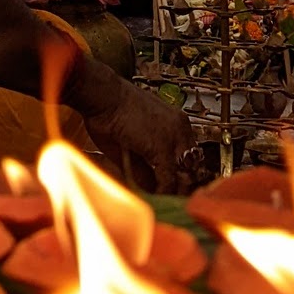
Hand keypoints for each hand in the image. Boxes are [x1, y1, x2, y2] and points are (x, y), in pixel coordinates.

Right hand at [79, 79, 200, 193]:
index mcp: (175, 121)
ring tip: (164, 200)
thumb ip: (143, 167)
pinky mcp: (162, 147)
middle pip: (192, 165)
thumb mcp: (130, 141)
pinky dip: (163, 192)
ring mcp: (174, 137)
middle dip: (182, 183)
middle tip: (171, 197)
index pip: (188, 153)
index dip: (181, 172)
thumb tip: (151, 188)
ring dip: (174, 189)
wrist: (101, 93)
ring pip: (185, 174)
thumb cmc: (109, 109)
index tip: (173, 186)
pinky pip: (169, 179)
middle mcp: (180, 127)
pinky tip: (154, 197)